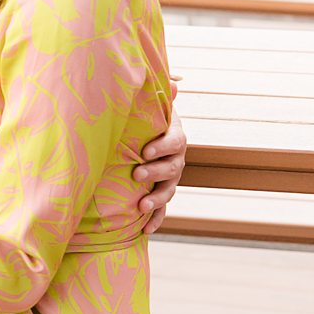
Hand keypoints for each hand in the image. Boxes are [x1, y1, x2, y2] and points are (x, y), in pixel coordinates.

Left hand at [134, 108, 186, 235]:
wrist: (143, 138)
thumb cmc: (145, 119)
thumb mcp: (152, 106)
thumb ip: (162, 97)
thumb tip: (176, 83)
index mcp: (175, 137)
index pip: (175, 142)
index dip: (162, 147)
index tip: (145, 151)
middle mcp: (176, 160)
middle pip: (172, 168)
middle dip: (155, 172)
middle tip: (136, 174)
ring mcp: (170, 179)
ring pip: (169, 190)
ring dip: (157, 200)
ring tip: (141, 206)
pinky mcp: (160, 194)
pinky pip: (162, 209)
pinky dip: (156, 220)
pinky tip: (145, 231)